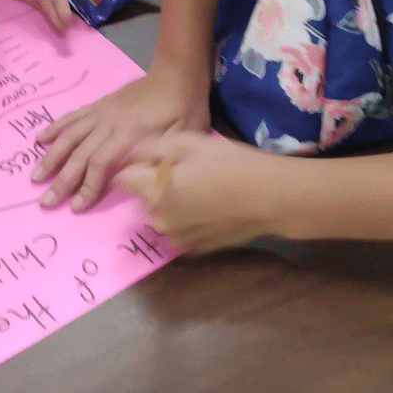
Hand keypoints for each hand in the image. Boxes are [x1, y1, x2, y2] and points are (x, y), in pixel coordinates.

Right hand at [31, 62, 209, 209]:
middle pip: (79, 154)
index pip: (101, 164)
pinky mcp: (98, 105)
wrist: (176, 73)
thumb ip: (159, 161)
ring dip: (51, 157)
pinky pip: (71, 117)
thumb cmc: (184, 110)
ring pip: (69, 136)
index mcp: (130, 135)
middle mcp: (108, 124)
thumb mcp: (182, 139)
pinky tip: (40, 139)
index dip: (87, 186)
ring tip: (35, 176)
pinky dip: (54, 128)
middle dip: (61, 180)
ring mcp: (100, 113)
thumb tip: (135, 185)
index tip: (76, 207)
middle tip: (45, 201)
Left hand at [113, 132, 287, 252]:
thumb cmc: (229, 163)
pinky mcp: (195, 250)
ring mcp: (177, 239)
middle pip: (141, 197)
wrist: (271, 197)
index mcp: (152, 191)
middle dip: (152, 183)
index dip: (132, 165)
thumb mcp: (187, 142)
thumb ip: (151, 148)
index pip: (121, 179)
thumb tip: (132, 155)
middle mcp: (158, 220)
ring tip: (199, 187)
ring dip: (168, 201)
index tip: (150, 158)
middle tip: (183, 169)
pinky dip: (185, 218)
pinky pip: (179, 228)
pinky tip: (209, 205)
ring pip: (160, 214)